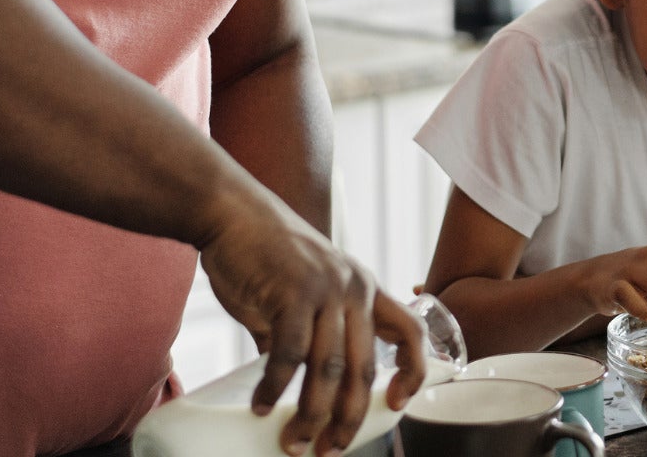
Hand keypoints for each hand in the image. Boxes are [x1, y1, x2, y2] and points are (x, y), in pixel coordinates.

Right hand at [198, 192, 425, 456]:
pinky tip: (262, 406)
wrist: (233, 212)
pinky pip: (289, 353)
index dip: (413, 369)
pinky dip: (276, 387)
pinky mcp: (290, 294)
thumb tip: (289, 381)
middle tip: (331, 449)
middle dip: (350, 417)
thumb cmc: (264, 255)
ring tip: (295, 442)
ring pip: (329, 367)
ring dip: (312, 413)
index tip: (399, 403)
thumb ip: (302, 333)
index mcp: (365, 288)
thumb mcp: (300, 294)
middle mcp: (354, 289)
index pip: (409, 330)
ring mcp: (325, 291)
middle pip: (365, 367)